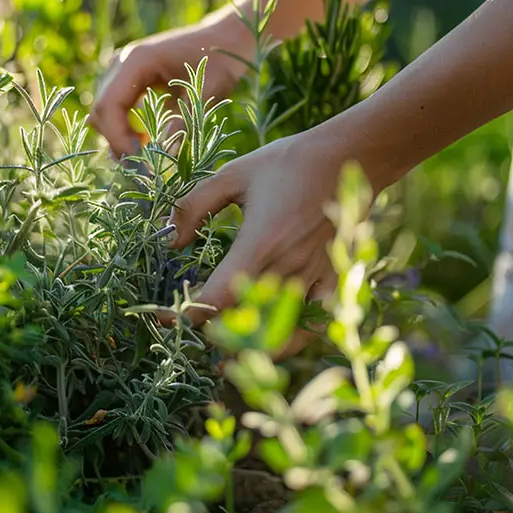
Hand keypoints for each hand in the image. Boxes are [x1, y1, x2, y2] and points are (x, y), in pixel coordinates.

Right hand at [88, 18, 248, 157]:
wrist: (225, 41)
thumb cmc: (220, 61)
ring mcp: (122, 69)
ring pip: (105, 111)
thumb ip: (185, 121)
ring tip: (144, 158)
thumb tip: (163, 154)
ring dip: (119, 136)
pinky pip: (116, 107)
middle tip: (141, 168)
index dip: (117, 137)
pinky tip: (144, 142)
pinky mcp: (129, 78)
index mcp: (137, 60)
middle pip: (101, 109)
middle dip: (116, 141)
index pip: (109, 104)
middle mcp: (122, 62)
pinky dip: (125, 127)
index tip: (137, 163)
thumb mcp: (209, 92)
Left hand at [169, 123, 363, 338]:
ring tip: (225, 354)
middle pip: (244, 321)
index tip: (164, 317)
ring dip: (250, 347)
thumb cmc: (287, 163)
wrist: (348, 157)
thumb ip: (194, 206)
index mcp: (259, 243)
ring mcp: (313, 277)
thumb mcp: (233, 174)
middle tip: (190, 328)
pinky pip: (315, 325)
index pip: (217, 298)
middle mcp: (287, 268)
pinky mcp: (333, 279)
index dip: (186, 314)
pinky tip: (273, 345)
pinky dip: (293, 342)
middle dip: (211, 332)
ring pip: (279, 333)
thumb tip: (169, 240)